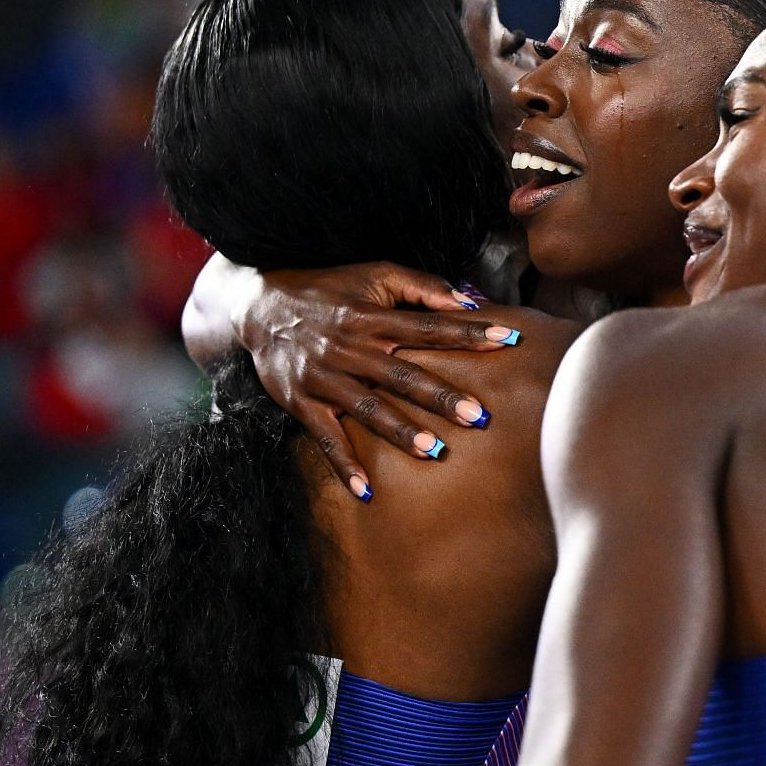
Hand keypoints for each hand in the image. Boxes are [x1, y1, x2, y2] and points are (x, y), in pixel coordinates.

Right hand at [235, 262, 520, 493]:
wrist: (258, 307)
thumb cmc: (329, 290)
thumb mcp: (374, 274)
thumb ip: (422, 286)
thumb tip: (471, 301)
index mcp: (371, 317)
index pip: (428, 327)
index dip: (468, 333)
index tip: (507, 340)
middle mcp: (350, 348)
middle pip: (401, 374)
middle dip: (440, 396)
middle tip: (479, 416)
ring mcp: (324, 378)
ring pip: (367, 409)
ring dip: (400, 432)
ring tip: (435, 452)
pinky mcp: (302, 402)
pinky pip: (325, 438)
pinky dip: (343, 465)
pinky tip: (367, 490)